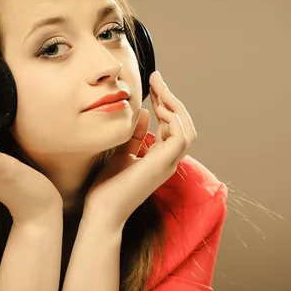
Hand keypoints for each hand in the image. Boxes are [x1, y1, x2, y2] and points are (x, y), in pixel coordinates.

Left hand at [84, 71, 196, 225]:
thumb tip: (143, 112)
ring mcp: (169, 164)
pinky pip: (181, 137)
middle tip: (157, 78)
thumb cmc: (108, 187)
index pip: (174, 126)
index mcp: (161, 158)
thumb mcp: (121, 152)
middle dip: (172, 99)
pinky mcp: (163, 165)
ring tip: (158, 90)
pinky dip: (174, 120)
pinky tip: (157, 108)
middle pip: (185, 124)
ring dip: (175, 106)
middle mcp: (169, 161)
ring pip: (188, 129)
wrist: (102, 211)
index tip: (152, 84)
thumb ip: (135, 135)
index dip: (166, 103)